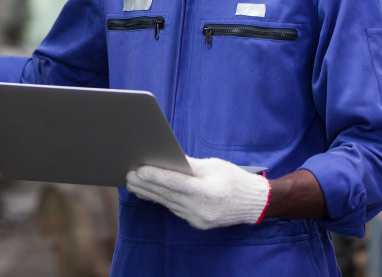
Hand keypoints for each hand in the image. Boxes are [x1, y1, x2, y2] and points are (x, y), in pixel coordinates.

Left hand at [126, 157, 270, 229]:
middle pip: (168, 195)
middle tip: (128, 173)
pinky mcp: (196, 223)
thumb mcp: (215, 166)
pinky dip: (161, 200)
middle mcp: (202, 209)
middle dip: (146, 184)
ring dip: (149, 193)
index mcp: (209, 192)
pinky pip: (175, 209)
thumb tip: (168, 159)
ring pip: (168, 203)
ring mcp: (198, 219)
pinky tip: (149, 192)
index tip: (139, 169)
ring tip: (133, 182)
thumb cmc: (235, 179)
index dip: (157, 176)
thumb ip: (191, 165)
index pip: (177, 184)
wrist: (253, 203)